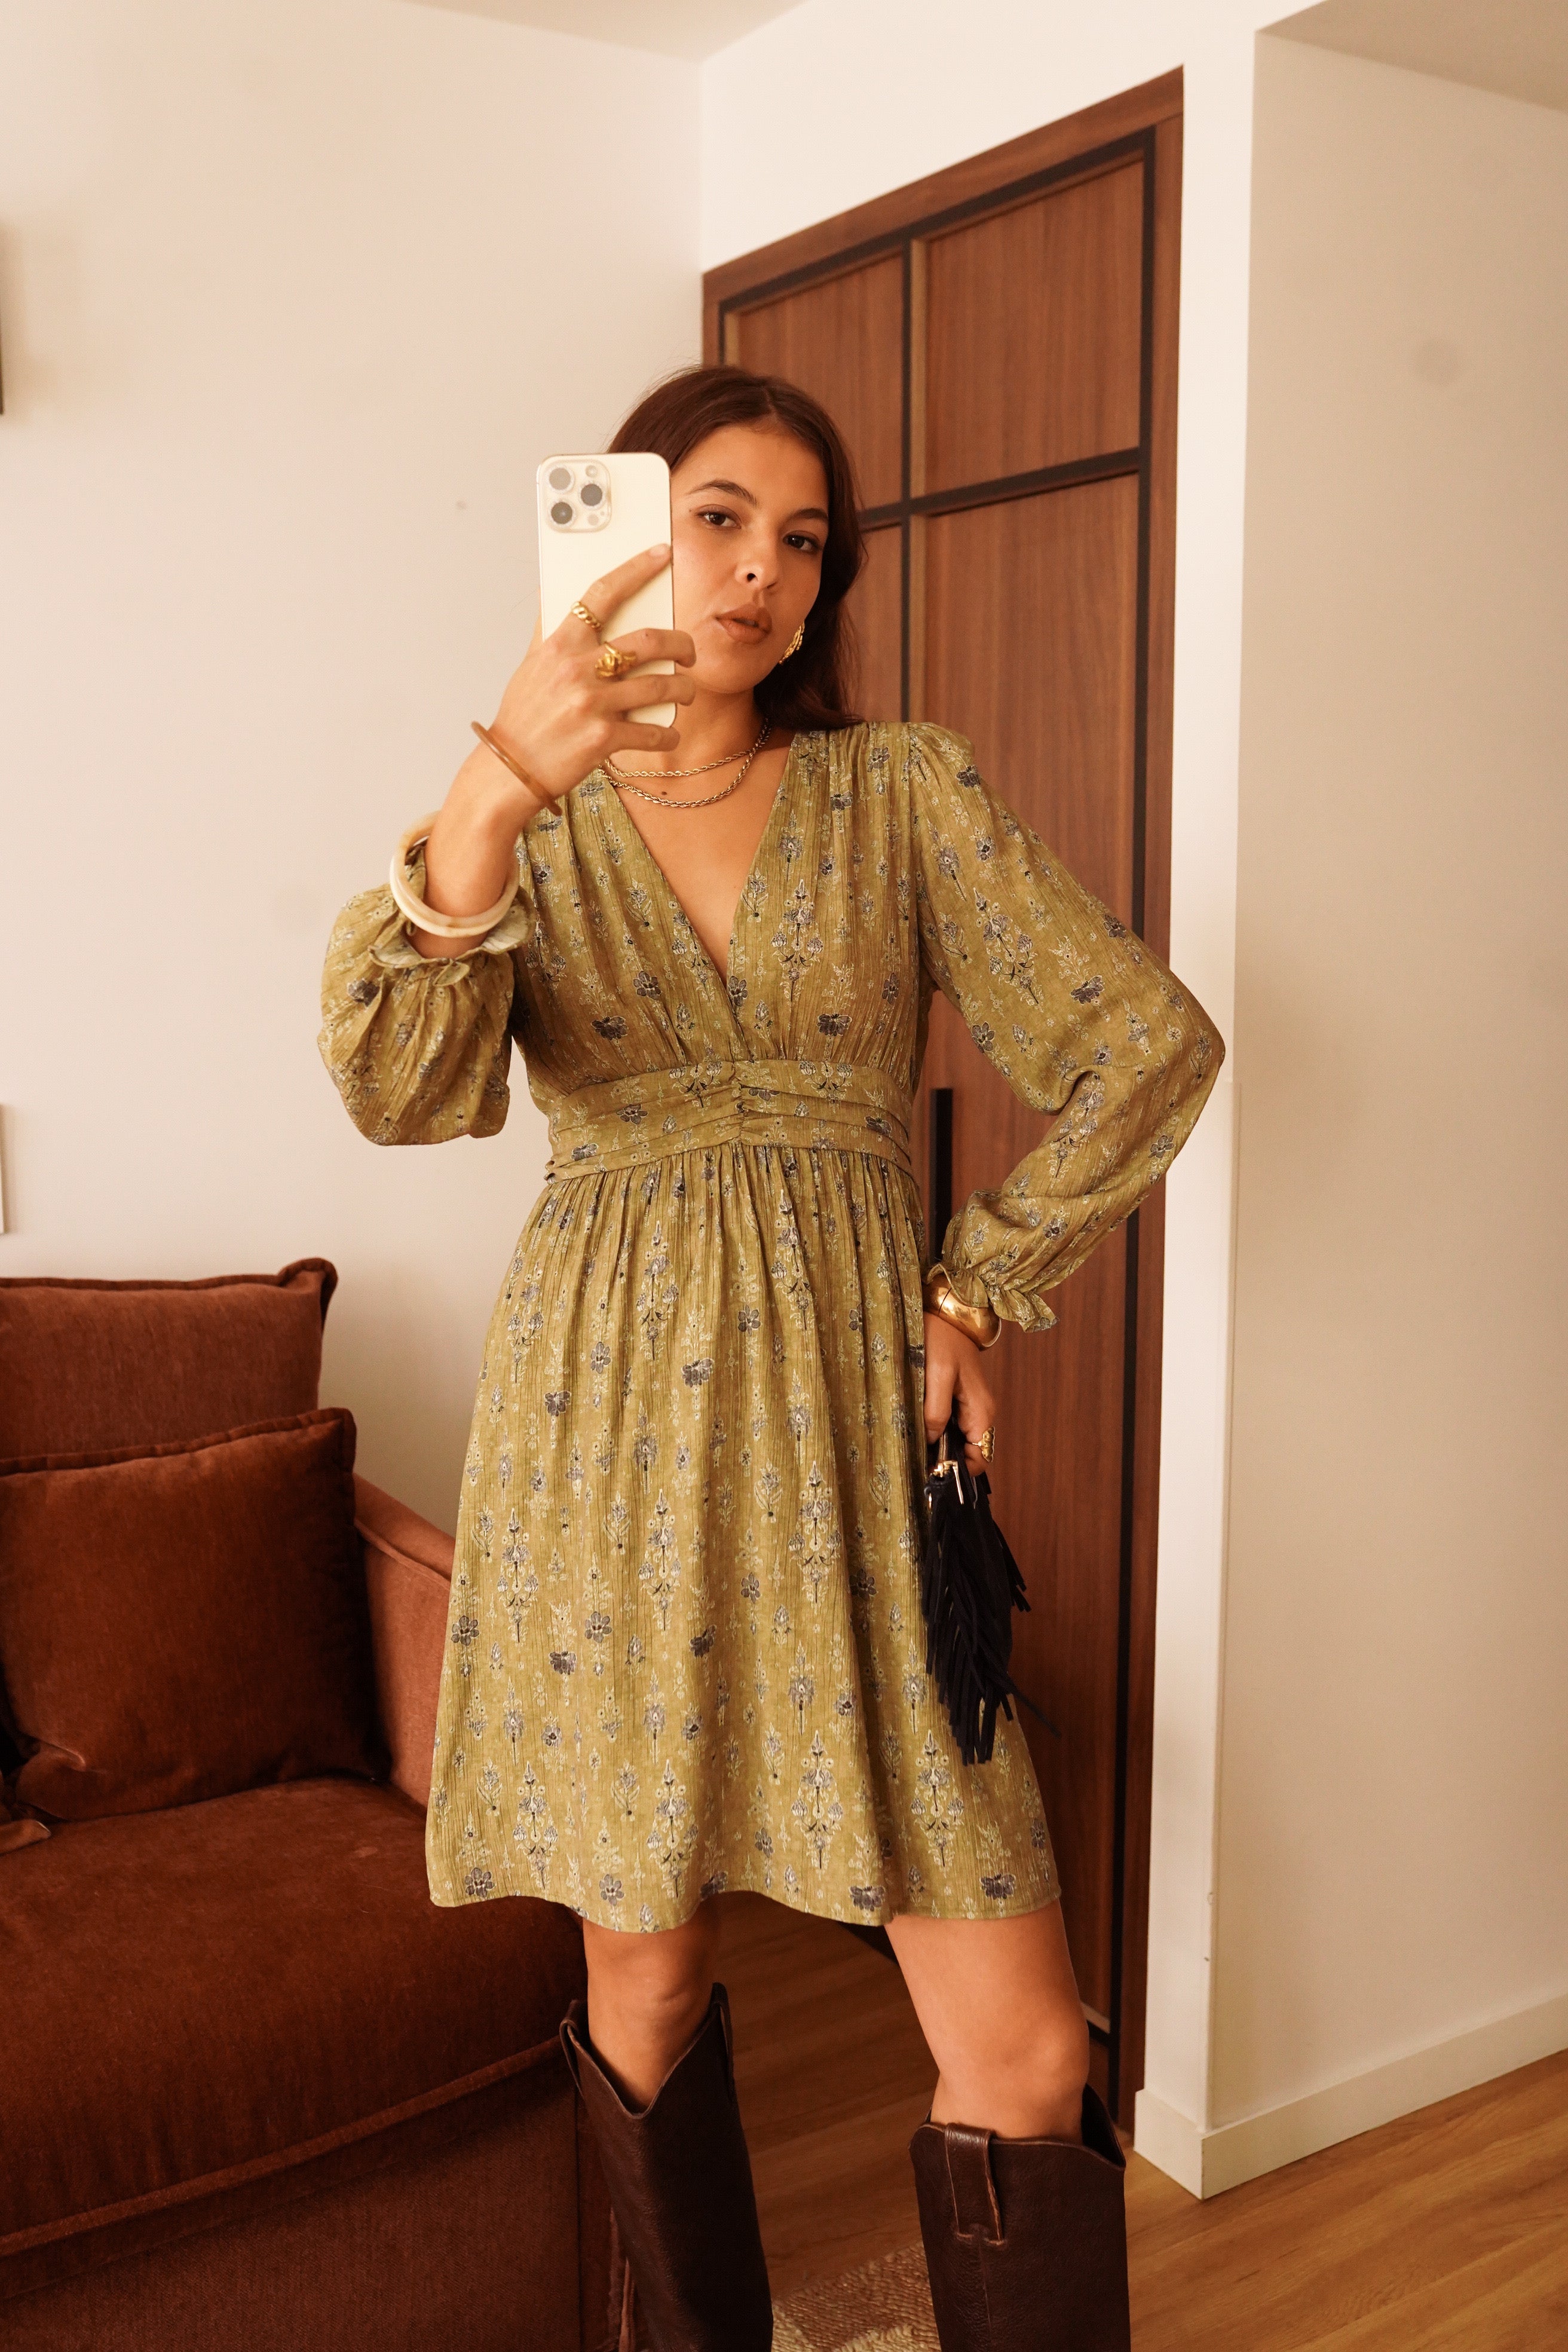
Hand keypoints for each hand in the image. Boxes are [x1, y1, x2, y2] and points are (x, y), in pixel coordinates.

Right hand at [410, 546, 695, 954]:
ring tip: (685, 693)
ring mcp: (592, 704)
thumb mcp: (531, 667)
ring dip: (684, 690)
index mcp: (560, 644)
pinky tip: (669, 733)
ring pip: (661, 686)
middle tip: (689, 652)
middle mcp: (578, 669)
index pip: (602, 593)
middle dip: (681, 644)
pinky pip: (653, 731)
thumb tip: (556, 593)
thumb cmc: (523, 718)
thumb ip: (550, 632)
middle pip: (649, 641)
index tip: (661, 553)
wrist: (509, 770)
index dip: (637, 568)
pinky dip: (668, 733)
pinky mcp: (603, 739)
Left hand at [922, 1312, 996, 1477]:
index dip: (958, 1469)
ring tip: (912, 1445)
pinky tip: (916, 1427)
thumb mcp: (937, 1374)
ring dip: (937, 1446)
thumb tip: (931, 1442)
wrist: (946, 1312)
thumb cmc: (942, 1338)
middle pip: (967, 1452)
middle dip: (945, 1459)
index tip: (932, 1471)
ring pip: (957, 1440)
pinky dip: (935, 1431)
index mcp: (982, 1411)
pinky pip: (949, 1425)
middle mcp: (980, 1413)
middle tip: (915, 1461)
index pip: (980, 1458)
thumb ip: (936, 1411)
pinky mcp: (957, 1398)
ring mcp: (969, 1406)